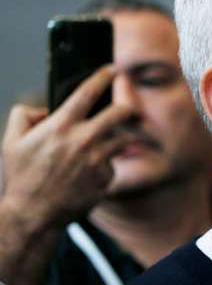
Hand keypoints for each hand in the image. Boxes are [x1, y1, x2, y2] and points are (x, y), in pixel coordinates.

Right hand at [1, 65, 133, 235]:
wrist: (33, 215)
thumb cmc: (21, 179)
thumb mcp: (11, 142)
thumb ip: (24, 116)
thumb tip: (44, 109)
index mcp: (60, 126)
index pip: (88, 91)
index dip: (103, 77)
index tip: (112, 70)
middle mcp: (83, 140)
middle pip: (120, 112)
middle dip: (126, 107)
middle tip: (125, 108)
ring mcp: (97, 160)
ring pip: (123, 139)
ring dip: (116, 138)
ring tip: (100, 146)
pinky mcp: (106, 178)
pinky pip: (112, 164)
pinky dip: (104, 166)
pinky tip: (87, 174)